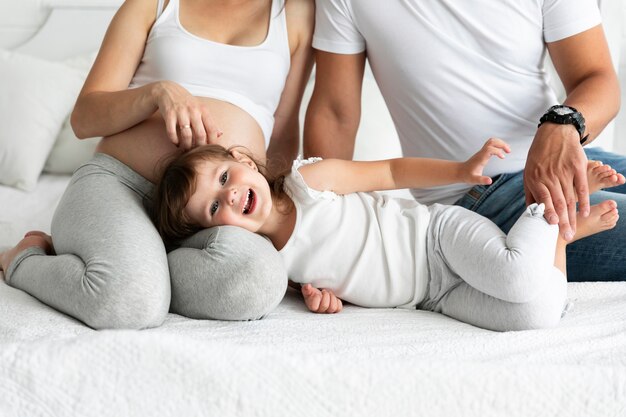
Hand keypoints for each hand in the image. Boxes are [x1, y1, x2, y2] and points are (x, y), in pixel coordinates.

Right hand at [153, 81, 221, 149]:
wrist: (168, 91)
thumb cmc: (187, 103)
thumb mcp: (201, 109)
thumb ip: (210, 122)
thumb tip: (220, 134)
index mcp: (203, 110)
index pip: (212, 129)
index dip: (212, 142)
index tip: (210, 150)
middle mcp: (193, 111)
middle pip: (200, 135)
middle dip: (199, 147)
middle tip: (197, 152)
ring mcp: (181, 112)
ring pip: (186, 135)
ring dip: (186, 146)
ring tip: (186, 149)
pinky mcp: (169, 114)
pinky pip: (172, 132)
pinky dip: (174, 140)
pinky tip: (176, 143)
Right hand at [301, 284, 342, 313]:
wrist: (320, 294)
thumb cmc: (313, 293)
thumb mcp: (309, 290)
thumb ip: (306, 289)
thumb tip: (307, 286)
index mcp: (312, 306)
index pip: (314, 306)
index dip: (316, 298)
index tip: (317, 293)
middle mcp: (320, 311)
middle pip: (325, 306)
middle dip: (326, 295)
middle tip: (324, 291)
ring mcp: (328, 312)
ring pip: (333, 308)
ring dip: (332, 298)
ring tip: (329, 293)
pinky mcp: (335, 310)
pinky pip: (339, 308)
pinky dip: (337, 301)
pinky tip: (333, 298)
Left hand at [461, 138, 510, 184]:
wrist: (460, 172)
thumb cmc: (467, 176)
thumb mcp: (474, 180)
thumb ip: (481, 180)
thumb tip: (490, 181)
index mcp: (480, 158)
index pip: (490, 149)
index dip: (497, 151)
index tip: (503, 157)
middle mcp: (481, 153)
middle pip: (492, 141)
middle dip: (502, 144)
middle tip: (509, 151)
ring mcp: (482, 151)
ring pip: (492, 141)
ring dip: (501, 143)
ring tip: (507, 151)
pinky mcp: (483, 152)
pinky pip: (491, 144)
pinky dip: (498, 146)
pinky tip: (501, 153)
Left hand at [524, 124, 588, 240]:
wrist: (555, 133)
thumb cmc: (539, 156)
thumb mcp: (528, 172)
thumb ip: (531, 192)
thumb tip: (529, 212)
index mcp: (535, 178)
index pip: (543, 199)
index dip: (548, 212)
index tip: (552, 226)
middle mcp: (550, 176)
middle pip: (558, 202)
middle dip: (562, 221)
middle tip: (566, 237)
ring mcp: (565, 171)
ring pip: (570, 198)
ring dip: (572, 216)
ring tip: (572, 230)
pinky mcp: (578, 166)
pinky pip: (582, 187)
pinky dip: (584, 201)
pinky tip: (585, 213)